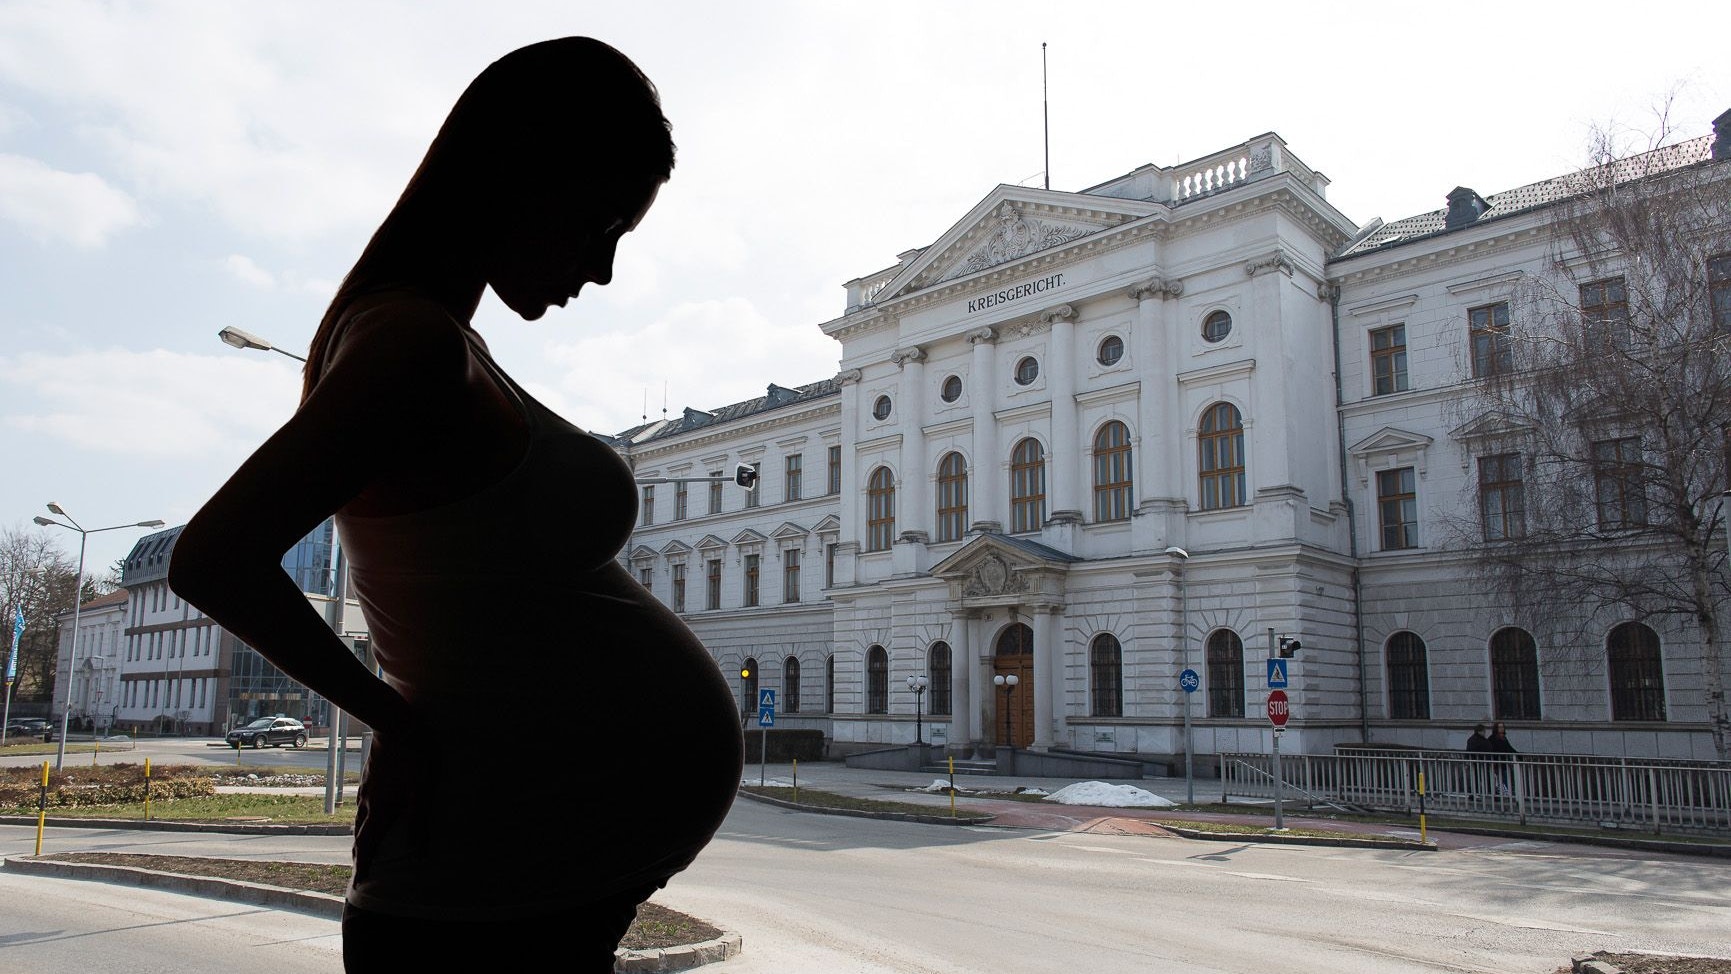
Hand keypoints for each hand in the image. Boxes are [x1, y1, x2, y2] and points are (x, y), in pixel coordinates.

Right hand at [351, 714, 437, 882]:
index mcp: (380, 809)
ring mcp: (367, 787)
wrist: (394, 723)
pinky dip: (365, 816)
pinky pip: (364, 802)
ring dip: (361, 835)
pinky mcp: (370, 775)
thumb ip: (419, 820)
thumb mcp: (422, 789)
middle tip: (359, 871)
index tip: (359, 884)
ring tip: (362, 846)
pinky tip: (369, 810)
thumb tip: (417, 852)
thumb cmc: (415, 755)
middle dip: (360, 854)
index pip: (368, 844)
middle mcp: (368, 801)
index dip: (365, 865)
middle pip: (360, 834)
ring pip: (360, 817)